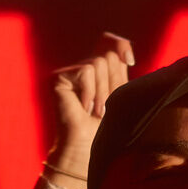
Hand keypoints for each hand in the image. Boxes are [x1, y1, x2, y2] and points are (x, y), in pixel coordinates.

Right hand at [48, 33, 132, 185]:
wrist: (88, 147)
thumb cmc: (107, 128)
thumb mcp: (121, 96)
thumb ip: (122, 72)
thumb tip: (128, 55)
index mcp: (98, 70)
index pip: (108, 40)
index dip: (120, 45)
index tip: (131, 61)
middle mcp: (81, 67)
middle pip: (108, 55)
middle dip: (113, 83)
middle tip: (104, 107)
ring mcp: (68, 72)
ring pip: (98, 63)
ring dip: (102, 91)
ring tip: (95, 111)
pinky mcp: (57, 78)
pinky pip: (85, 71)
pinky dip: (90, 92)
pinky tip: (83, 108)